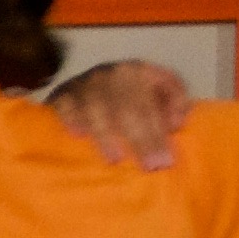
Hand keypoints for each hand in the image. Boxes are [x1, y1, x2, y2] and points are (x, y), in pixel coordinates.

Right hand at [46, 59, 191, 168]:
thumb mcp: (158, 94)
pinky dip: (71, 117)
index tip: (167, 159)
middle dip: (142, 138)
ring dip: (107, 134)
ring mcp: (87, 82)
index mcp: (142, 71)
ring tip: (115, 160)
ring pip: (98, 106)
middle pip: (130, 106)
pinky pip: (66, 105)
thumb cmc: (133, 98)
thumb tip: (176, 124)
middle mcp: (114, 73)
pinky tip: (78, 135)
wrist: (93, 87)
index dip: (163, 127)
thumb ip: (173, 104)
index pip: (155, 100)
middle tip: (151, 166)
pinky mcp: (63, 94)